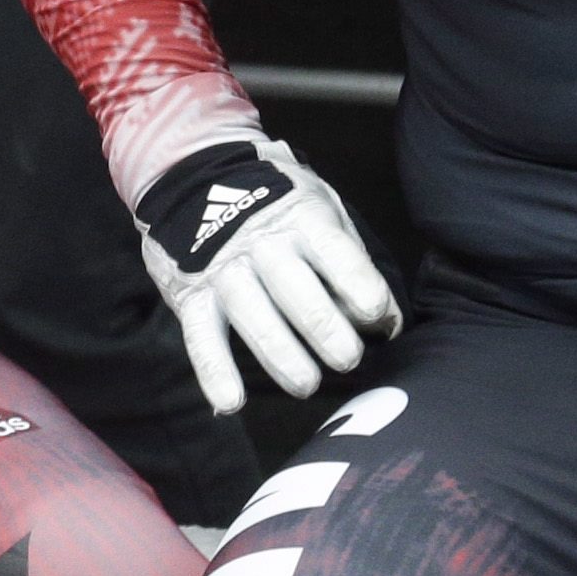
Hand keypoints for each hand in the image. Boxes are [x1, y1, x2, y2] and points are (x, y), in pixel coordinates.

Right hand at [134, 136, 400, 413]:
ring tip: (306, 383)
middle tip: (348, 358)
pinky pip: (201, 336)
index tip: (376, 316)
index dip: (360, 288)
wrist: (194, 173)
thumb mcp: (318, 204)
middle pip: (298, 293)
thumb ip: (350, 259)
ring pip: (254, 318)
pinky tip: (231, 403)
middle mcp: (262, 244)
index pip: (336, 255)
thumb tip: (386, 321)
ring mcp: (223, 269)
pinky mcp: (191, 294)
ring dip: (282, 357)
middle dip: (327, 331)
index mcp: (302, 219)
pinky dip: (214, 371)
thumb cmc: (276, 201)